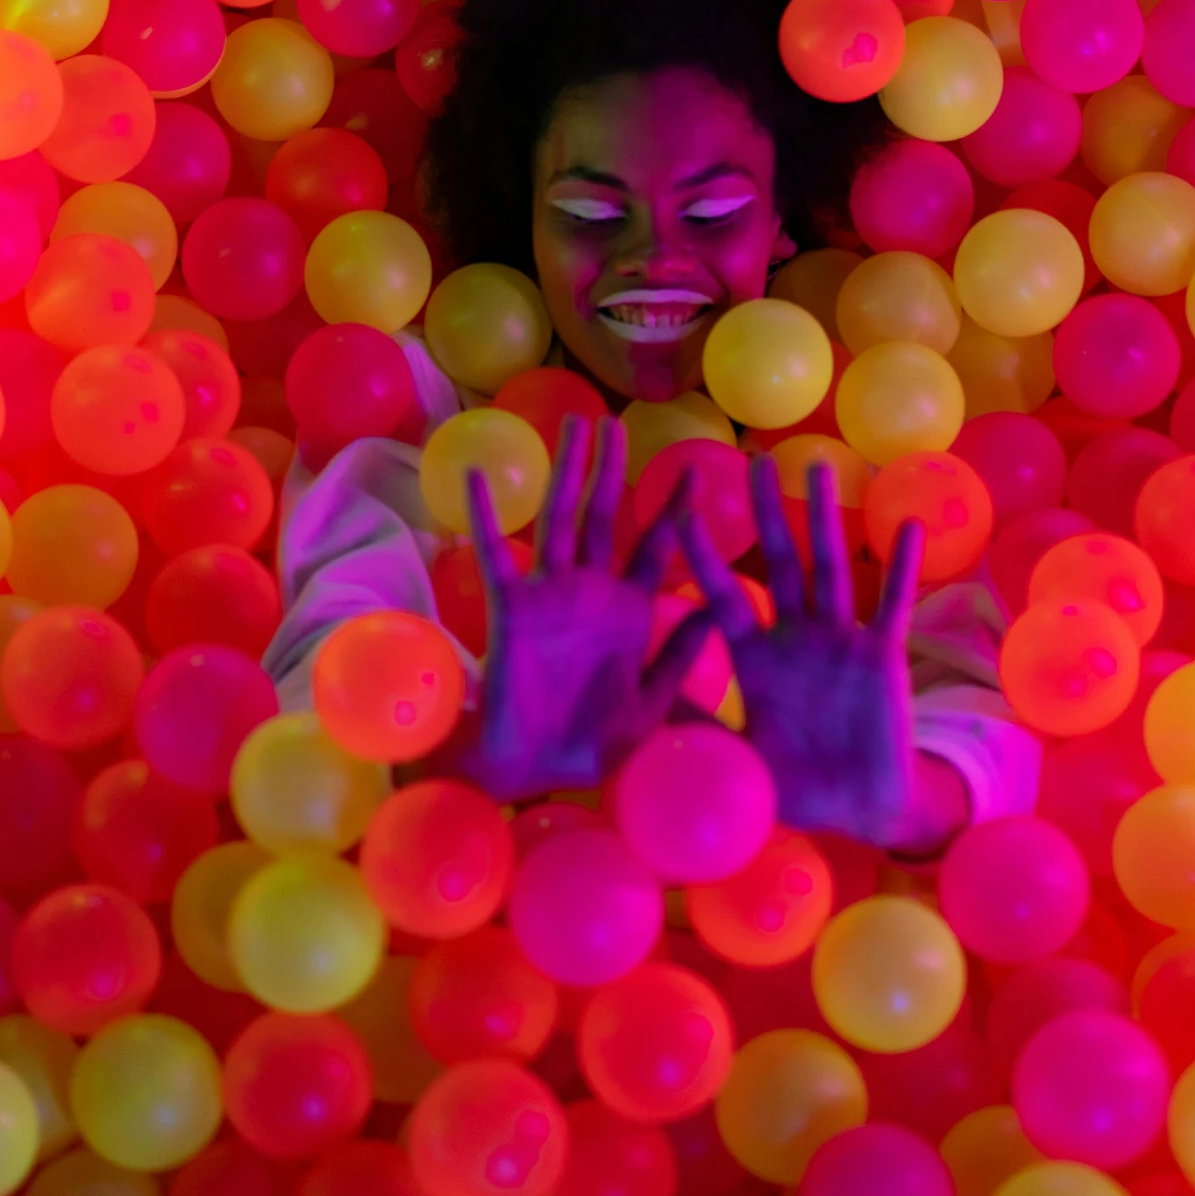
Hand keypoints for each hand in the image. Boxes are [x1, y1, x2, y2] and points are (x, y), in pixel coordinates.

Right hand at [455, 414, 712, 800]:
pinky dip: (486, 515)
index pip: (658, 547)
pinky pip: (496, 554)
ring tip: (574, 428)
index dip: (676, 509)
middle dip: (613, 469)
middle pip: (606, 516)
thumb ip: (680, 658)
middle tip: (616, 423)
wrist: (538, 772)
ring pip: (561, 519)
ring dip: (568, 473)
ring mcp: (550, 594)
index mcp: (631, 612)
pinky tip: (479, 476)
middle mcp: (592, 592)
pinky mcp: (511, 608)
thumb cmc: (598, 747)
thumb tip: (715, 610)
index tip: (699, 469)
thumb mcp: (654, 704)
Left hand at [680, 457, 938, 848]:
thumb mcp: (736, 757)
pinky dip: (900, 568)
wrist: (858, 810)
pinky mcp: (882, 656)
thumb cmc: (794, 786)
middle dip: (766, 511)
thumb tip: (643, 708)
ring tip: (817, 467)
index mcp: (756, 658)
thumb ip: (698, 727)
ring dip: (824, 518)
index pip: (725, 596)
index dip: (705, 557)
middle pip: (779, 560)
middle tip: (755, 460)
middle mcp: (796, 637)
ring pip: (830, 567)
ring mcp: (841, 641)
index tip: (682, 511)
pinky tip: (904, 527)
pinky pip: (892, 605)